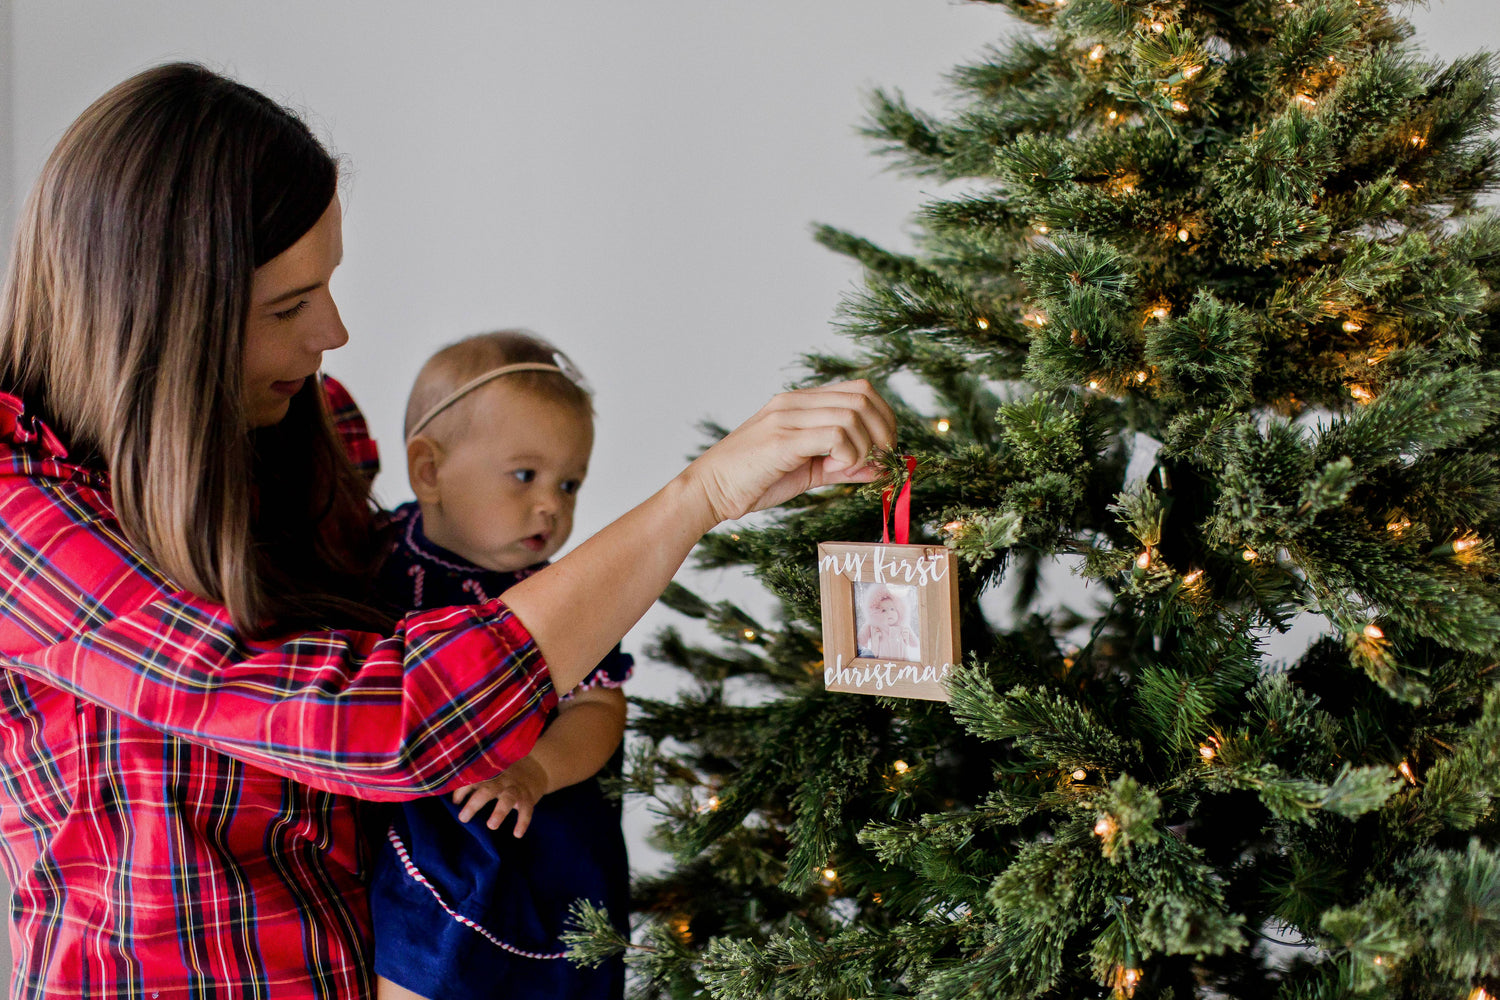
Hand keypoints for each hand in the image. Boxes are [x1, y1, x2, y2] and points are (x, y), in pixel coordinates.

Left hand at [452, 755, 550, 836]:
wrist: (536, 768)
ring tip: (491, 826)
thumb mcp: (490, 775)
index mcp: (490, 773)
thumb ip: (471, 785)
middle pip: (488, 789)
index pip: (473, 779)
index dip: (463, 790)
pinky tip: (517, 834)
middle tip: (463, 818)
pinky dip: (523, 822)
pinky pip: (526, 810)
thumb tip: (454, 800)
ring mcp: (516, 788)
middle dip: (475, 803)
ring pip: (508, 799)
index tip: (455, 802)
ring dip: (500, 812)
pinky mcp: (529, 797)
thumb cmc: (504, 777)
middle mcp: (502, 779)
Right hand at [682, 380, 895, 522]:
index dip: (884, 417)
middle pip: (863, 395)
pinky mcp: (782, 439)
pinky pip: (835, 435)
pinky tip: (834, 470)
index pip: (860, 389)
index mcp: (800, 402)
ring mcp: (787, 417)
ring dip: (863, 447)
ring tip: (847, 470)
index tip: (884, 450)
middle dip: (883, 431)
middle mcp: (795, 402)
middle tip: (879, 460)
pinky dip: (848, 455)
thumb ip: (844, 466)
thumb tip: (881, 468)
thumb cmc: (755, 480)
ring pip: (852, 415)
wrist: (709, 490)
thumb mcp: (808, 470)